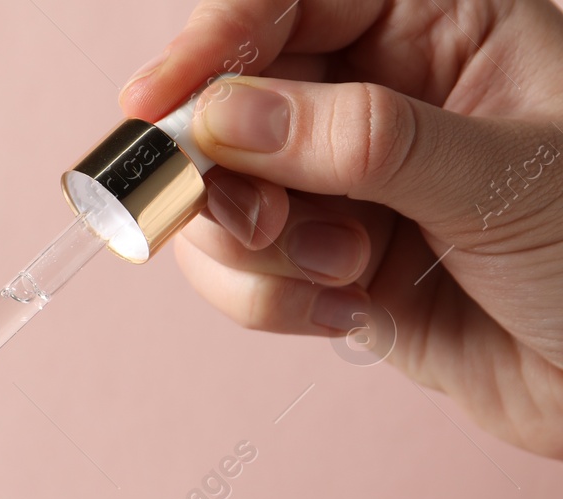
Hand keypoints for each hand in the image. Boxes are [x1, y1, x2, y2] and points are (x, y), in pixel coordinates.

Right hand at [119, 0, 562, 457]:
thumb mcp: (502, 179)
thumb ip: (361, 141)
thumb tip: (227, 116)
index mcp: (442, 28)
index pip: (292, 4)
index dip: (212, 45)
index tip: (152, 106)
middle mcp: (381, 96)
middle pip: (232, 105)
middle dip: (227, 173)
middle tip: (260, 222)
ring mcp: (346, 185)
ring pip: (223, 196)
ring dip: (255, 250)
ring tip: (343, 275)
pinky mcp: (325, 264)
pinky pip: (241, 271)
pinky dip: (268, 300)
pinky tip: (345, 314)